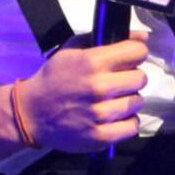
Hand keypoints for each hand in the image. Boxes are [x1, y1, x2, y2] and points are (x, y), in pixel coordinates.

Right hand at [21, 37, 149, 153]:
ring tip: (111, 100)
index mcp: (92, 62)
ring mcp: (100, 114)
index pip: (137, 52)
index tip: (127, 60)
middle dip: (131, 78)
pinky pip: (132, 126)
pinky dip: (126, 122)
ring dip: (128, 100)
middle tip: (116, 82)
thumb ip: (107, 38)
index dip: (134, 54)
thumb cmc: (53, 78)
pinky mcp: (100, 136)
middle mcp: (98, 87)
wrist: (31, 113)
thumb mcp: (73, 50)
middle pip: (141, 78)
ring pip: (137, 102)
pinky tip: (113, 117)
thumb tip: (143, 37)